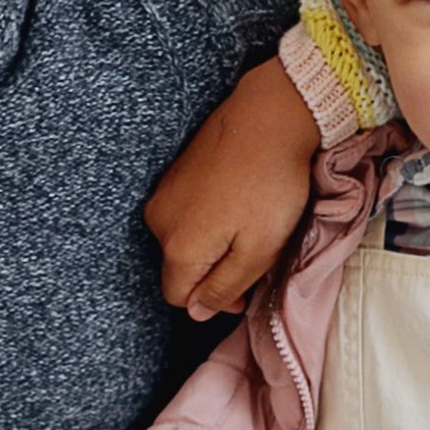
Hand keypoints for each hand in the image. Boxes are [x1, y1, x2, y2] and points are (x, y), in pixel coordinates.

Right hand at [150, 59, 324, 317]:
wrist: (268, 117)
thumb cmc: (270, 186)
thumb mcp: (259, 251)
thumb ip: (224, 288)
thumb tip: (197, 312)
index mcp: (179, 248)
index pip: (179, 298)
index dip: (211, 301)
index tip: (245, 288)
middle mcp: (159, 222)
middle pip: (179, 268)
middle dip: (211, 271)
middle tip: (253, 254)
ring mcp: (163, 194)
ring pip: (182, 239)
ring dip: (210, 243)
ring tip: (246, 224)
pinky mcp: (172, 173)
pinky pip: (184, 211)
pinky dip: (206, 216)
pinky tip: (236, 201)